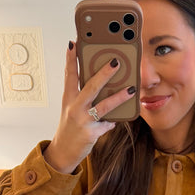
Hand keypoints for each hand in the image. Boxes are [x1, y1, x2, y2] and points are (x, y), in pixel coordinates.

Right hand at [43, 43, 135, 173]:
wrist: (63, 151)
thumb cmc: (70, 128)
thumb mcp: (71, 109)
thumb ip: (82, 97)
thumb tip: (102, 85)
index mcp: (68, 98)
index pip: (70, 75)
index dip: (71, 59)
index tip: (74, 43)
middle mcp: (75, 107)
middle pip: (91, 86)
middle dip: (104, 73)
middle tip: (116, 62)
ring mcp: (83, 120)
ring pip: (104, 105)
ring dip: (119, 97)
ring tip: (131, 89)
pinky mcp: (91, 133)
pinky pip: (108, 124)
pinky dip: (112, 121)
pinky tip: (116, 119)